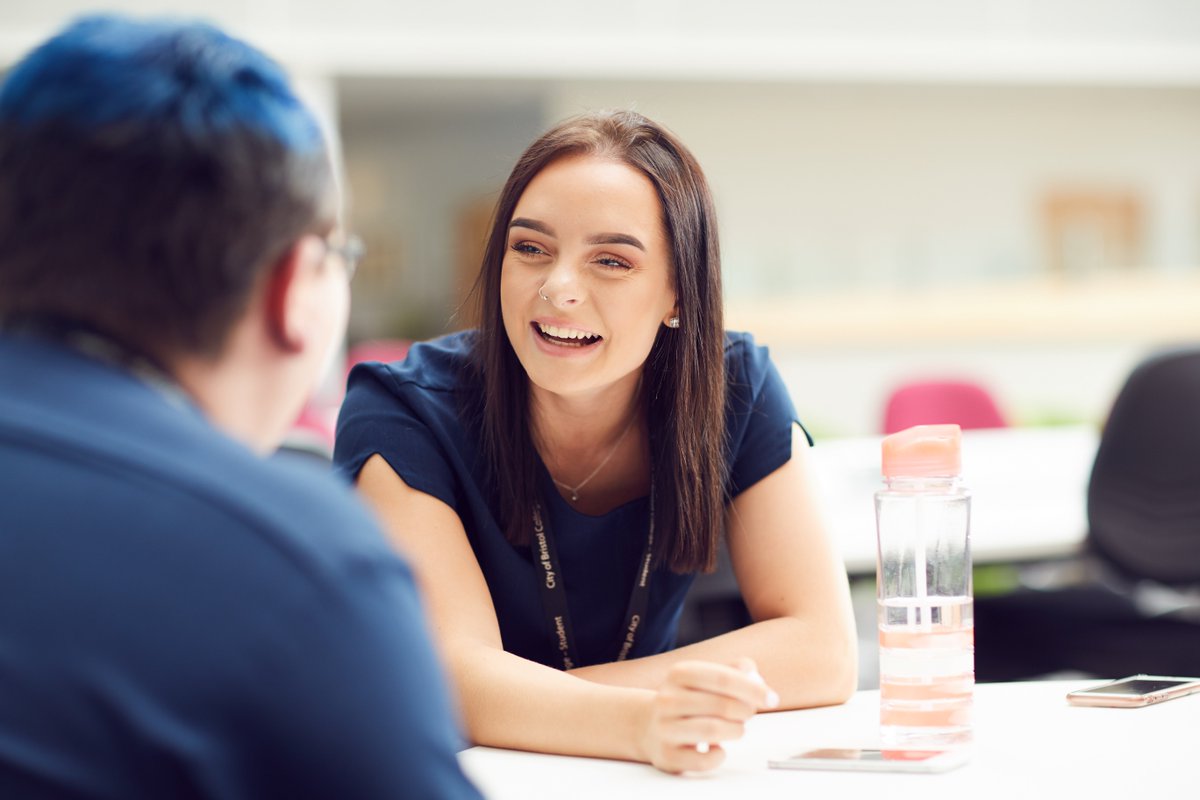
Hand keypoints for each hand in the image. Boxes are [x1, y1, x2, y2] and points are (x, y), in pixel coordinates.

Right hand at [638, 657, 779, 773]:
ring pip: (713, 731)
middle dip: (745, 711)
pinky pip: (704, 760)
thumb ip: (732, 670)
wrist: (649, 726)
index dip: (752, 688)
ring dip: (735, 731)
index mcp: (679, 673)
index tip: (772, 698)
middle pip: (722, 705)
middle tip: (748, 713)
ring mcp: (664, 728)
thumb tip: (752, 672)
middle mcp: (667, 699)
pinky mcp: (666, 755)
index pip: (722, 677)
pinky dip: (719, 755)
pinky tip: (717, 747)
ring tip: (736, 729)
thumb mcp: (704, 677)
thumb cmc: (687, 700)